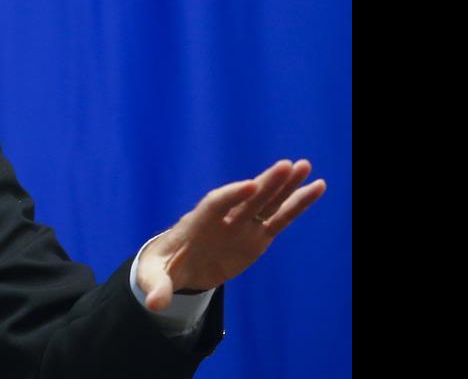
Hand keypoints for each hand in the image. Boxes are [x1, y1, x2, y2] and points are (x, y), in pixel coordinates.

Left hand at [137, 159, 325, 311]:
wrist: (176, 267)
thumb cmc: (161, 269)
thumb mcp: (153, 278)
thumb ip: (156, 288)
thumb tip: (154, 304)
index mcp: (196, 224)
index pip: (214, 205)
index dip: (230, 196)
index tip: (249, 186)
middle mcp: (222, 220)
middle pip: (246, 198)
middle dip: (265, 183)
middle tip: (288, 166)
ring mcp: (241, 226)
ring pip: (265, 203)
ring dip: (285, 186)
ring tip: (306, 167)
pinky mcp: (256, 237)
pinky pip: (279, 219)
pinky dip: (296, 205)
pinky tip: (316, 187)